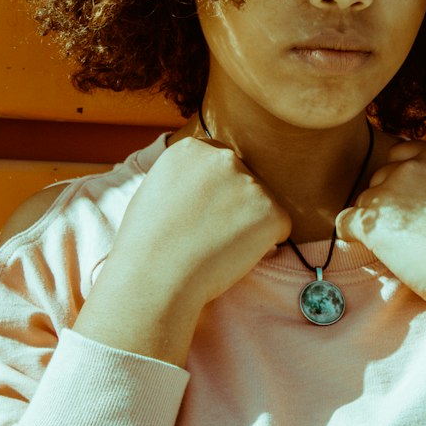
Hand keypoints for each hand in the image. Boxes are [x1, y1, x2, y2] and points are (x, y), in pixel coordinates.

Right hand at [74, 137, 289, 364]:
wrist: (154, 276)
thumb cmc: (146, 243)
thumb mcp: (157, 189)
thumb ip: (187, 178)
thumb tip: (207, 185)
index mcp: (192, 148)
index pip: (219, 167)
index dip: (212, 197)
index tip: (195, 217)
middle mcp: (224, 157)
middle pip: (243, 183)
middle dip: (234, 208)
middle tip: (206, 235)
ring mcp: (250, 183)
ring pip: (261, 207)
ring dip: (247, 227)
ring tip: (214, 247)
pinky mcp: (272, 211)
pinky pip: (279, 228)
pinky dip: (264, 245)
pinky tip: (232, 255)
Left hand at [337, 143, 425, 356]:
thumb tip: (423, 204)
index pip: (402, 154)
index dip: (402, 180)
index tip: (410, 204)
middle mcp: (414, 167)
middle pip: (382, 177)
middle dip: (388, 201)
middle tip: (408, 232)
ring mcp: (391, 191)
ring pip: (365, 201)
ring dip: (375, 221)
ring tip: (403, 248)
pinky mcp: (373, 220)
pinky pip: (346, 223)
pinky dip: (353, 236)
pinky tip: (373, 251)